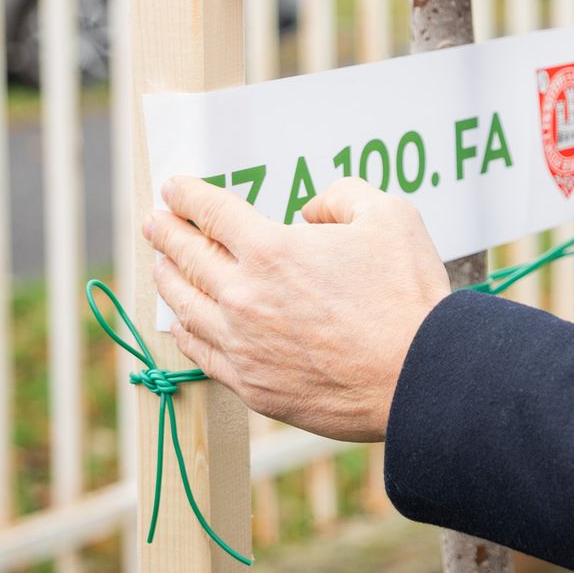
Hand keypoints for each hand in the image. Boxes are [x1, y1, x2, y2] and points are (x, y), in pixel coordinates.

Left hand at [143, 175, 451, 441]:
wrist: (419, 377)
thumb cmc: (408, 295)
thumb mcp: (391, 216)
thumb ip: (343, 197)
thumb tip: (313, 210)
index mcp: (272, 250)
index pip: (213, 213)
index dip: (189, 195)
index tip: (176, 188)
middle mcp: (243, 296)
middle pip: (187, 256)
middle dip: (166, 232)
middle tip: (154, 221)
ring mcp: (242, 345)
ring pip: (184, 305)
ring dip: (167, 279)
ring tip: (160, 265)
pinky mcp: (252, 385)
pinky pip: (201, 354)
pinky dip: (185, 332)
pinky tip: (182, 323)